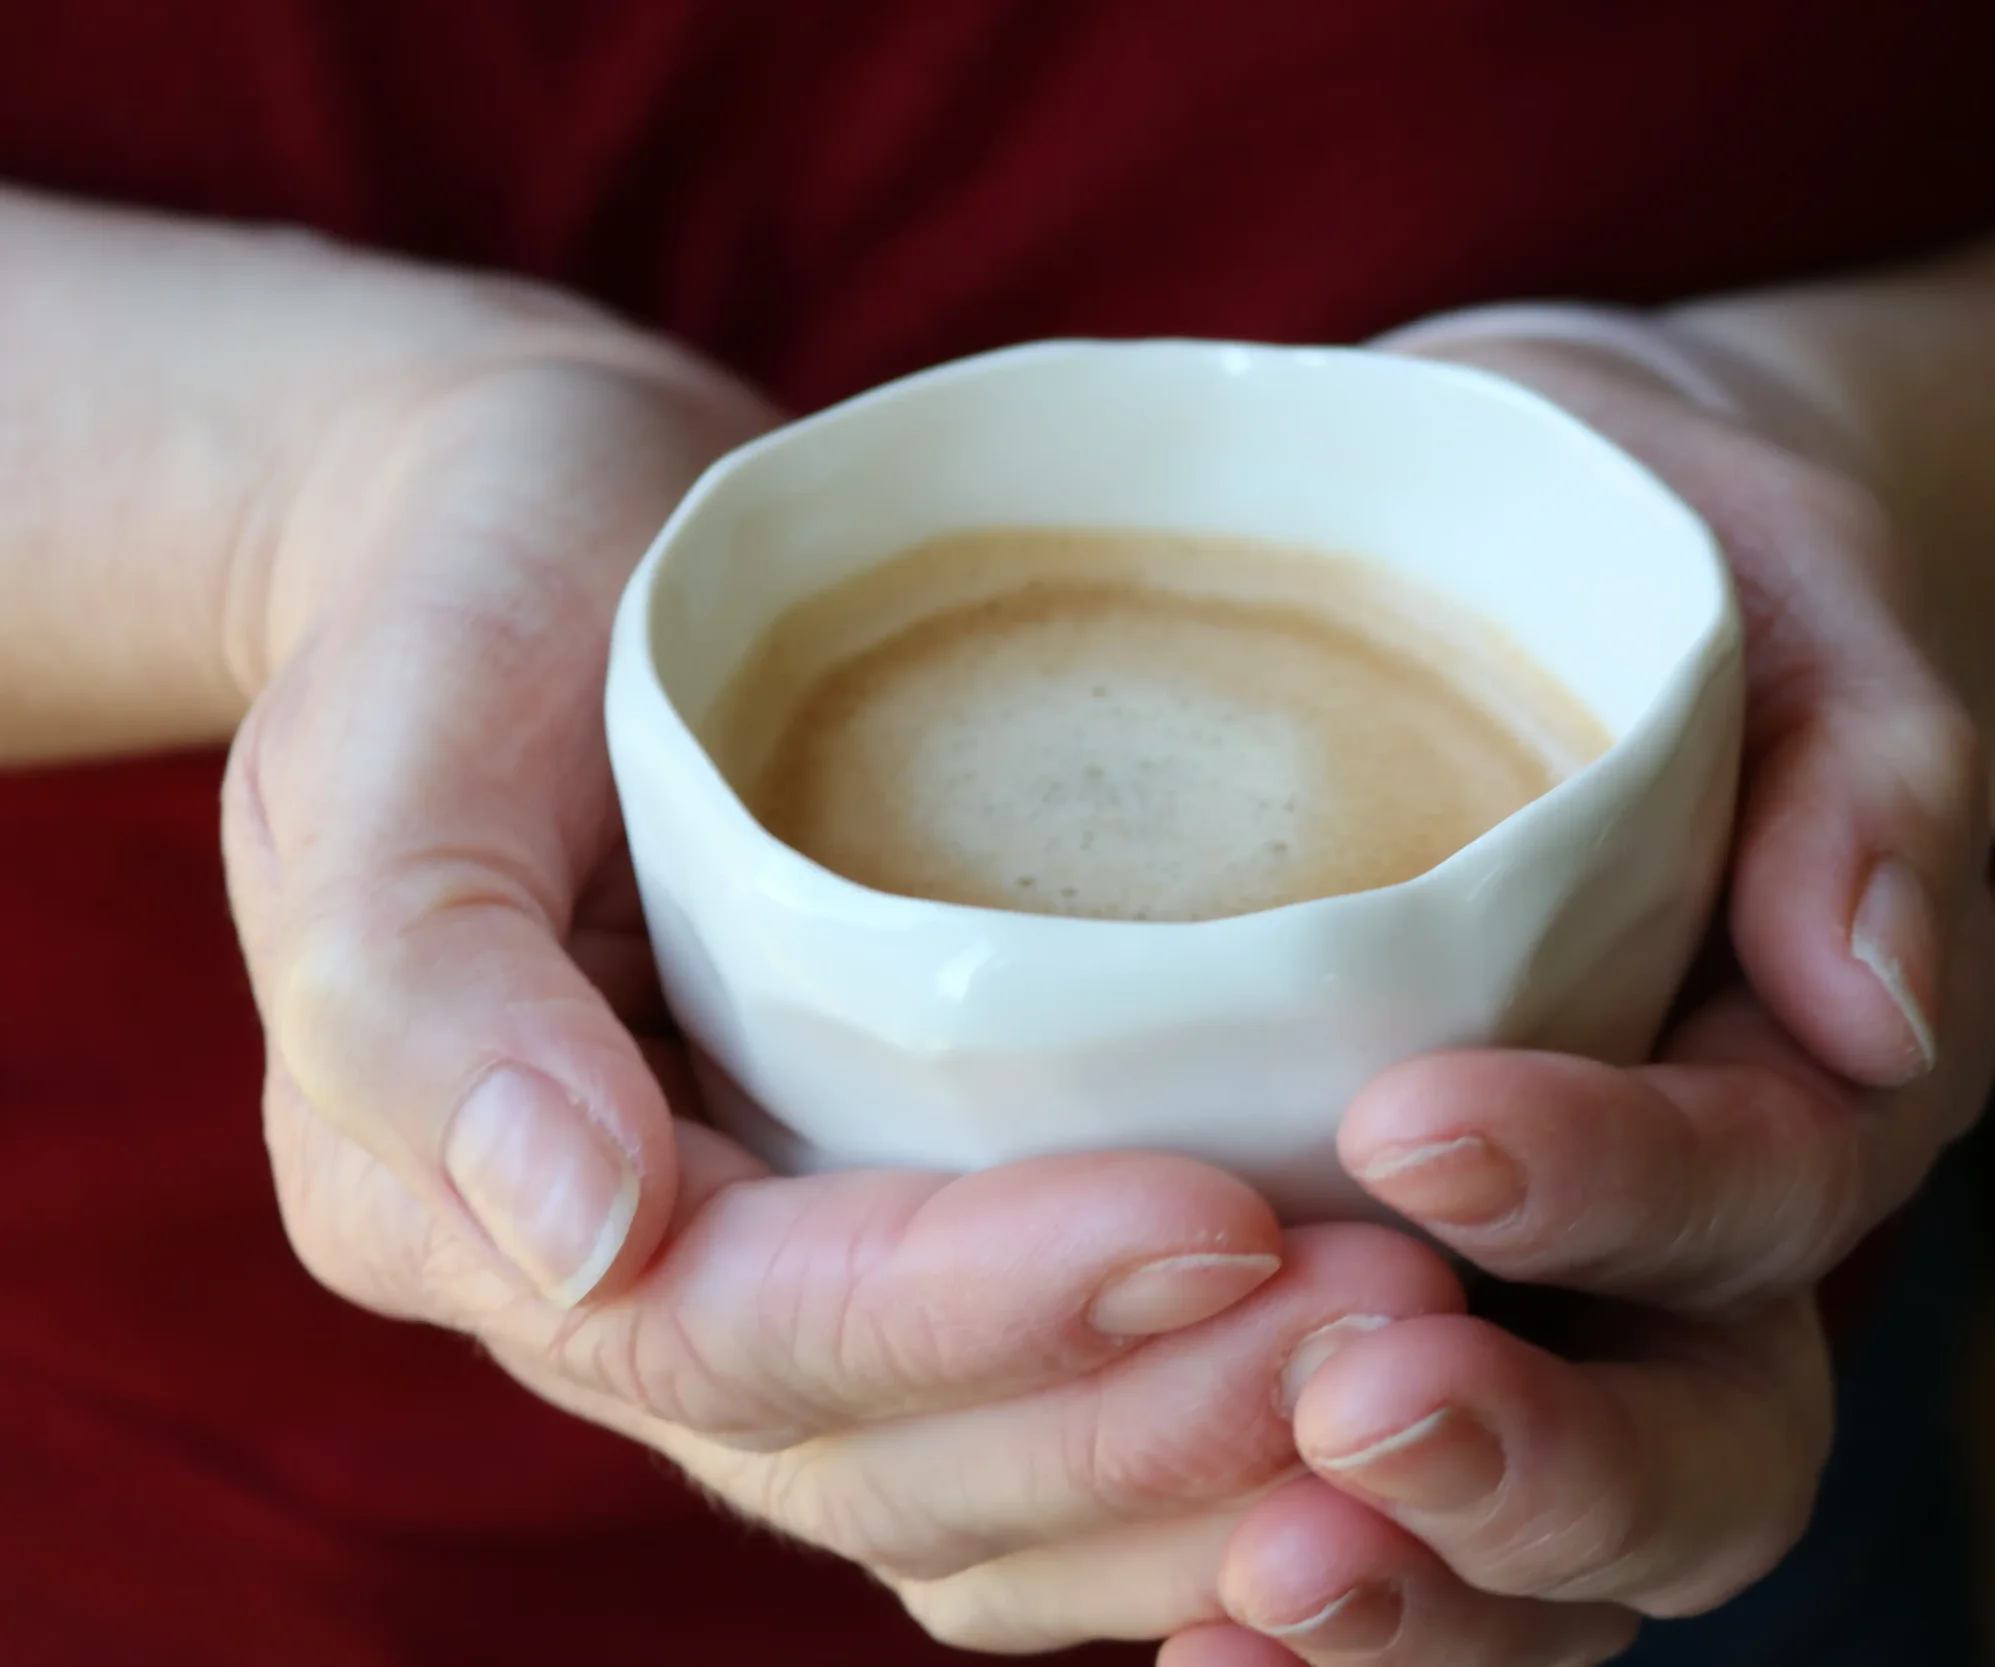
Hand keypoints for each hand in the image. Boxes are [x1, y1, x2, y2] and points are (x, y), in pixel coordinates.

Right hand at [219, 330, 1472, 1649]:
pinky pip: (1038, 1421)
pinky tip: (1364, 1388)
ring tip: (1431, 1356)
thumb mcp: (392, 725)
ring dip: (1204, 1462)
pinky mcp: (884, 1242)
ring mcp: (764, 1290)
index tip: (1221, 1217)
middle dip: (1142, 1410)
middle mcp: (615, 1298)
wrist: (549, 543)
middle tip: (1397, 1315)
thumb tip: (579, 1232)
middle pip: (885, 1457)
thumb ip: (424, 981)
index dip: (976, 1304)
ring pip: (981, 1492)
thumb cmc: (463, 597)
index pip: (730, 1328)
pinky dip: (1195, 1446)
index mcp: (453, 1202)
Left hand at [1166, 327, 1994, 1664]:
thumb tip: (1873, 997)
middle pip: (1703, 1454)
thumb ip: (1866, 774)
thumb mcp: (1791, 595)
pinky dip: (1301, 1599)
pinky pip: (1390, 1526)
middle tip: (1359, 1407)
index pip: (1761, 1190)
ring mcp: (1563, 1323)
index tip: (1424, 1121)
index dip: (1618, 1186)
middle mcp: (1704, 1257)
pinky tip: (1177, 1616)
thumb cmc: (1658, 567)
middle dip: (1543, 1464)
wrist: (1539, 577)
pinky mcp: (1407, 1332)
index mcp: (1819, 1081)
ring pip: (1555, 1561)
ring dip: (1421, 1586)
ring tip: (1251, 1584)